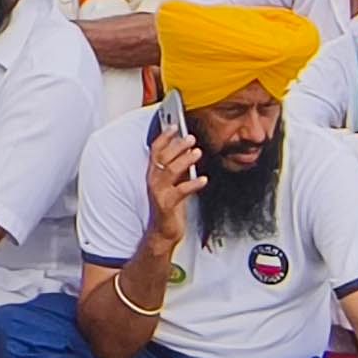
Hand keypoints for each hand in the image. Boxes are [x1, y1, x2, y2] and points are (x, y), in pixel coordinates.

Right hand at [144, 127, 204, 246]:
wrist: (164, 231)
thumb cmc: (170, 206)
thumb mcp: (174, 183)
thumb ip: (179, 169)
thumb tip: (189, 151)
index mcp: (154, 173)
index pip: (155, 150)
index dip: (164, 137)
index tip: (175, 126)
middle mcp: (153, 181)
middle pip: (163, 157)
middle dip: (177, 146)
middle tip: (191, 138)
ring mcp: (159, 192)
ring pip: (170, 171)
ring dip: (184, 160)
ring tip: (197, 153)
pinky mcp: (167, 204)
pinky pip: (180, 191)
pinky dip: (193, 184)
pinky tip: (203, 179)